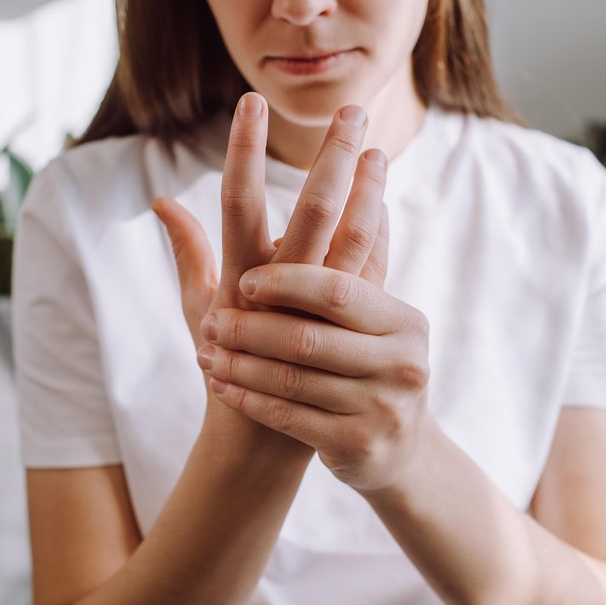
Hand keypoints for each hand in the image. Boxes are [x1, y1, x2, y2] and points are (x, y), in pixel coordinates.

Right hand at [151, 92, 388, 449]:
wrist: (262, 434)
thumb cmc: (224, 364)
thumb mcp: (197, 306)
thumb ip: (186, 249)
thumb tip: (162, 199)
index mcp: (237, 278)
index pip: (238, 201)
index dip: (243, 150)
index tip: (252, 102)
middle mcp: (280, 290)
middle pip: (312, 211)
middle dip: (332, 157)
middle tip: (351, 110)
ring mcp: (318, 310)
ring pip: (353, 239)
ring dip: (369, 190)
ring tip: (379, 146)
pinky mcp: (348, 329)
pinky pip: (368, 273)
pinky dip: (377, 234)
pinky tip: (383, 199)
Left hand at [197, 262, 432, 492]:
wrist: (399, 450)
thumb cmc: (372, 365)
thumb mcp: (373, 316)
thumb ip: (363, 247)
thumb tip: (371, 157)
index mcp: (400, 320)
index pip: (338, 291)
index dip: (289, 283)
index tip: (245, 280)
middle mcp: (399, 362)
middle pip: (308, 338)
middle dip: (252, 328)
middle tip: (211, 320)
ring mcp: (381, 407)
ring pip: (292, 379)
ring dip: (240, 364)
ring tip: (205, 350)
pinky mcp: (357, 446)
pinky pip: (288, 417)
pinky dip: (249, 398)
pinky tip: (221, 386)